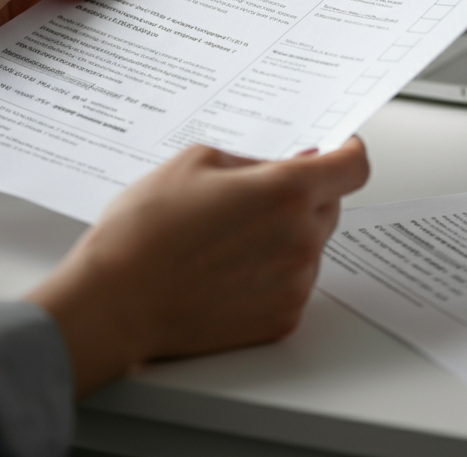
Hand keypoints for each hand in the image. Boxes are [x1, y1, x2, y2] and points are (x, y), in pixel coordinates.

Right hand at [27, 138, 369, 397]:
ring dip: (288, 235)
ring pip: (312, 244)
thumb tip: (288, 160)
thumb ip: (254, 158)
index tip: (339, 149)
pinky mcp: (282, 318)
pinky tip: (230, 270)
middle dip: (305, 195)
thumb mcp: (195, 162)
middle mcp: (301, 238)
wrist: (113, 303)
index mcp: (285, 191)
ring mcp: (295, 283)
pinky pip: (296, 282)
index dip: (348, 153)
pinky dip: (275, 272)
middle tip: (256, 197)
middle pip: (331, 204)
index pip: (353, 167)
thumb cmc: (144, 231)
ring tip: (230, 239)